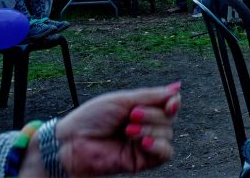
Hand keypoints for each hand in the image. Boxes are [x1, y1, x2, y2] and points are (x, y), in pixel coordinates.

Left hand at [53, 83, 181, 175]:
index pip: (170, 104)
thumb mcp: (123, 100)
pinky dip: (157, 146)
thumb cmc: (91, 118)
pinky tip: (142, 143)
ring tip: (128, 130)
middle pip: (170, 119)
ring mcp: (144, 144)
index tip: (170, 101)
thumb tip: (178, 87)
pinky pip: (164, 154)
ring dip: (150, 130)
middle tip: (132, 115)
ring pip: (168, 135)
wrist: (71, 142)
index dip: (173, 103)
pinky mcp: (141, 161)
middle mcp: (146, 126)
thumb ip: (152, 96)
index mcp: (142, 109)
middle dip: (153, 115)